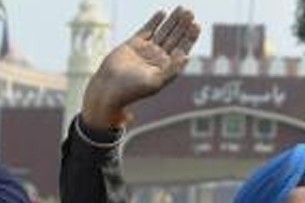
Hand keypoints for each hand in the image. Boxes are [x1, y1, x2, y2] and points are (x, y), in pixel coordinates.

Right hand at [81, 7, 200, 129]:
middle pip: (174, 38)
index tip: (196, 25)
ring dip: (172, 21)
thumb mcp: (156, 82)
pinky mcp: (133, 44)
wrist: (108, 88)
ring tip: (182, 9)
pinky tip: (162, 13)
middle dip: (183, 25)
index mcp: (166, 67)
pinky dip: (154, 21)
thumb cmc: (132, 90)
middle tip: (190, 12)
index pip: (182, 49)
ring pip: (163, 32)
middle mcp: (158, 58)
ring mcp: (146, 50)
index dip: (190, 37)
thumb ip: (172, 69)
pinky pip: (147, 30)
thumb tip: (187, 55)